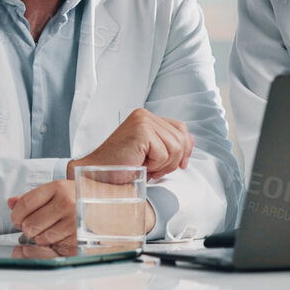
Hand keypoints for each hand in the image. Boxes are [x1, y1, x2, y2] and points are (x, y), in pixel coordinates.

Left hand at [11, 178, 155, 244]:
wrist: (119, 208)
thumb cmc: (87, 198)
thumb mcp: (62, 190)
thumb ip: (35, 197)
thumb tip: (10, 202)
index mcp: (60, 188)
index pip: (24, 204)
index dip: (16, 214)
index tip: (18, 217)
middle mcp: (67, 205)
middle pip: (29, 225)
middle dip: (28, 228)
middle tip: (35, 225)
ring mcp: (74, 224)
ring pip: (40, 240)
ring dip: (40, 239)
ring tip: (52, 231)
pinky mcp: (79, 241)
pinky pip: (53, 250)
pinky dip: (51, 248)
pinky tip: (58, 240)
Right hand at [70, 108, 192, 181]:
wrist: (99, 174)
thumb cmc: (122, 166)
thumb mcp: (151, 152)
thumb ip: (169, 143)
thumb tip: (191, 141)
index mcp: (146, 117)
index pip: (180, 128)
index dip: (184, 149)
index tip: (179, 164)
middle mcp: (144, 115)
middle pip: (181, 139)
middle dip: (173, 160)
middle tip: (154, 168)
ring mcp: (143, 121)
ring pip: (175, 147)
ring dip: (163, 164)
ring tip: (146, 166)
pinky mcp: (141, 132)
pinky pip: (164, 153)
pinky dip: (155, 165)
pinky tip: (140, 165)